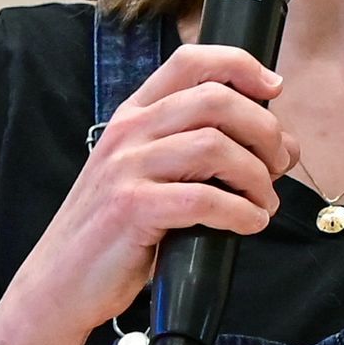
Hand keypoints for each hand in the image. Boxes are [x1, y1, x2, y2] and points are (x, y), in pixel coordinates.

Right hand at [12, 42, 296, 337]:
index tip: (274, 87)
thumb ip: (207, 153)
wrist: (60, 282)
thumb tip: (283, 144)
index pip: (190, 62)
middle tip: (278, 164)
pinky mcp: (131, 209)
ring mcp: (126, 168)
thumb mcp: (153, 177)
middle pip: (215, 100)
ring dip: (256, 177)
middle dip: (264, 130)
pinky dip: (241, 212)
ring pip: (214, 146)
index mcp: (134, 115)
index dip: (241, 65)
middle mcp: (129, 132)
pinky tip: (249, 224)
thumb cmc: (117, 232)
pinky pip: (204, 199)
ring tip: (264, 203)